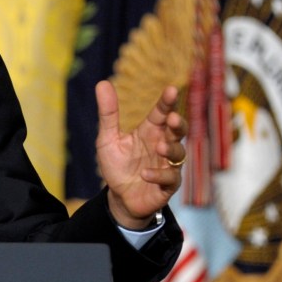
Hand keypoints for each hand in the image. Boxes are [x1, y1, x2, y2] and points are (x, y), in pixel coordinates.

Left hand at [95, 81, 187, 229]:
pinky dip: (159, 175)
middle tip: (172, 118)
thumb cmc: (117, 165)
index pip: (161, 113)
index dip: (167, 102)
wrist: (119, 197)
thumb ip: (108, 114)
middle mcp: (162, 145)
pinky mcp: (167, 185)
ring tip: (159, 147)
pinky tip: (146, 174)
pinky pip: (171, 179)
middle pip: (178, 131)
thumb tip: (102, 83)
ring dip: (171, 149)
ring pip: (179, 154)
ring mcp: (167, 165)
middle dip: (178, 124)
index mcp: (150, 132)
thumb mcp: (107, 139)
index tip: (170, 90)